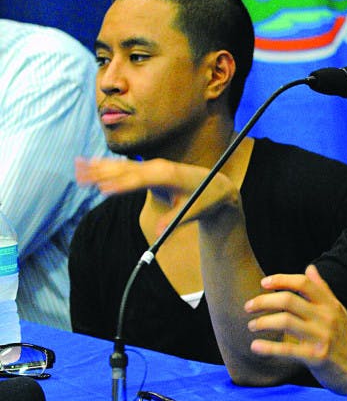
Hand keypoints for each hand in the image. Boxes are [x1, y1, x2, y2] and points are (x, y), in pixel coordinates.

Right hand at [75, 156, 239, 230]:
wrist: (216, 185)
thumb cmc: (206, 199)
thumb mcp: (195, 211)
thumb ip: (176, 221)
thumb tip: (158, 235)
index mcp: (169, 175)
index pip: (141, 180)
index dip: (123, 184)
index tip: (103, 190)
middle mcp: (158, 167)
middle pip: (126, 169)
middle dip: (103, 173)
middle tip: (80, 178)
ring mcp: (152, 166)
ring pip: (122, 166)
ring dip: (100, 166)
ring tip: (77, 167)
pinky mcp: (148, 170)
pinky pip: (124, 167)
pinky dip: (106, 166)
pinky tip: (88, 165)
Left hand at [245, 264, 346, 396]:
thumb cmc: (346, 340)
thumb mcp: (338, 311)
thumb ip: (323, 290)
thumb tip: (309, 268)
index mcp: (330, 304)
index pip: (304, 283)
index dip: (281, 280)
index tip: (263, 283)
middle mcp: (327, 317)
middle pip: (289, 300)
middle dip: (263, 301)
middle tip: (248, 307)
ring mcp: (322, 336)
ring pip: (285, 322)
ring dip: (263, 322)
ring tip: (252, 326)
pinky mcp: (317, 356)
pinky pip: (288, 349)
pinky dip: (268, 347)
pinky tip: (255, 346)